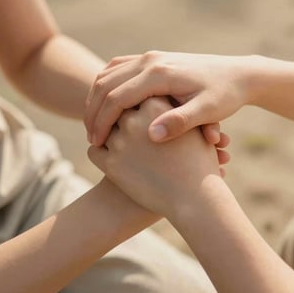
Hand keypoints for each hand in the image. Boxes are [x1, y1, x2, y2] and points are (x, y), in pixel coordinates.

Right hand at [85, 51, 251, 145]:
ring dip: (96, 99)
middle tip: (91, 138)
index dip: (102, 122)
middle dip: (93, 112)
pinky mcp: (152, 59)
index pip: (117, 97)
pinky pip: (118, 69)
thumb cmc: (225, 95)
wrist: (238, 73)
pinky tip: (107, 107)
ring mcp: (149, 57)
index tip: (95, 144)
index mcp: (159, 73)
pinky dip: (106, 87)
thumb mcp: (208, 111)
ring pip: (107, 74)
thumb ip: (180, 122)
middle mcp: (150, 60)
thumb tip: (151, 136)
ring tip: (94, 125)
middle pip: (105, 84)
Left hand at [88, 97, 220, 217]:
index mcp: (155, 105)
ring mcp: (120, 142)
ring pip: (103, 129)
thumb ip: (173, 110)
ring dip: (107, 134)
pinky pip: (94, 151)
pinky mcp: (111, 165)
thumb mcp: (191, 128)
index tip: (138, 109)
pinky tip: (111, 157)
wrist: (195, 199)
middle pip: (118, 110)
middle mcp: (134, 120)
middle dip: (120, 117)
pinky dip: (100, 153)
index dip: (137, 102)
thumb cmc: (199, 162)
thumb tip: (158, 98)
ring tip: (118, 142)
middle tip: (123, 124)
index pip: (136, 94)